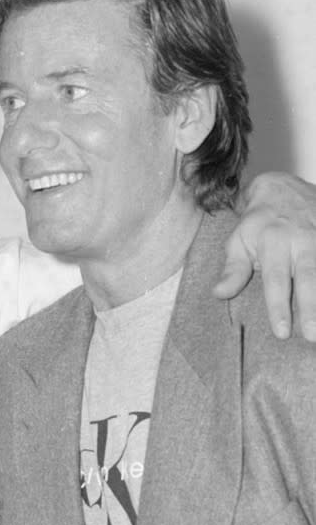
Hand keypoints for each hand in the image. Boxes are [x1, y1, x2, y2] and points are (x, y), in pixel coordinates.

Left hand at [214, 171, 315, 339]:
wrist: (284, 188)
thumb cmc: (258, 223)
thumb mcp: (239, 241)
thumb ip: (233, 269)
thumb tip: (219, 294)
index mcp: (274, 242)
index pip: (276, 280)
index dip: (279, 307)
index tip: (282, 333)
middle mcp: (302, 240)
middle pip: (309, 277)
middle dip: (312, 308)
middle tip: (313, 336)